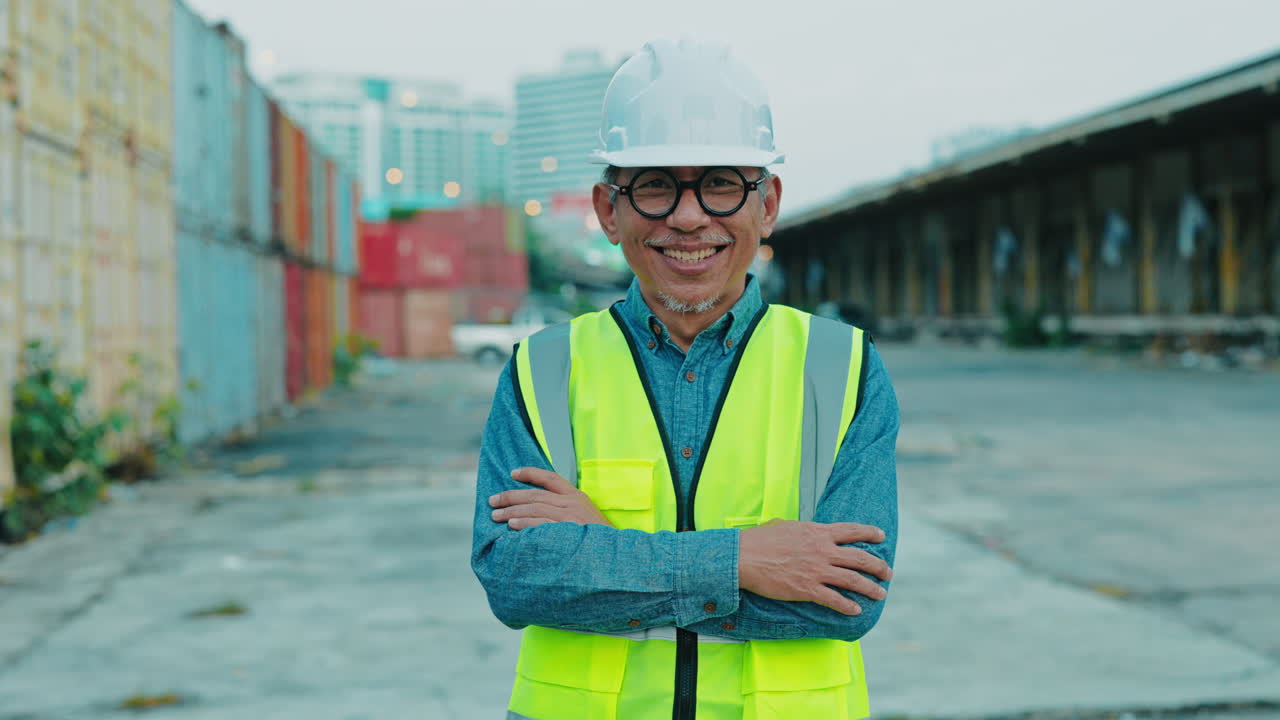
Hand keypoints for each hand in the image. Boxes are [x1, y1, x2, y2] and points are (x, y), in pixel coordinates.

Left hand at [489, 468, 612, 529]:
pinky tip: (512, 525)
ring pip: (535, 508)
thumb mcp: (587, 518)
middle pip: (535, 494)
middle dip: (511, 496)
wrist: (615, 556)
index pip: (550, 478)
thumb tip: (538, 511)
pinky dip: (525, 524)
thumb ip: (566, 510)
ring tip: (497, 515)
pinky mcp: (567, 531)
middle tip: (493, 501)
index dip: (530, 474)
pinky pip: (540, 524)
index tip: (512, 473)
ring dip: (512, 511)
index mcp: (577, 497)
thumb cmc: (599, 540)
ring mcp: (570, 517)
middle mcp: (572, 503)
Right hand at [738, 520, 891, 614]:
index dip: (870, 533)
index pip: (852, 531)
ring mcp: (817, 570)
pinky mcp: (807, 589)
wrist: (744, 557)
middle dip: (878, 566)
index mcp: (818, 532)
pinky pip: (834, 599)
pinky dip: (848, 606)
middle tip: (888, 573)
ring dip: (870, 588)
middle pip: (860, 558)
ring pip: (853, 580)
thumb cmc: (760, 540)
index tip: (881, 537)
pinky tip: (856, 610)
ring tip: (880, 594)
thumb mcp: (784, 525)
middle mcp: (823, 550)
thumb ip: (801, 529)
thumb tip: (803, 529)